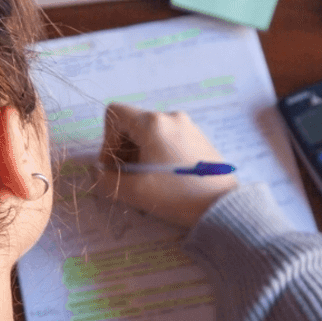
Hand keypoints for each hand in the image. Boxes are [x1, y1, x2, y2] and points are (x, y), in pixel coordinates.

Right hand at [93, 103, 237, 228]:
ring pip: (150, 133)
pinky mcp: (198, 138)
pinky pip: (167, 139)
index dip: (106, 139)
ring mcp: (187, 126)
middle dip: (123, 150)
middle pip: (132, 124)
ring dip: (139, 154)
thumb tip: (98, 174)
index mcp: (153, 123)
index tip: (113, 165)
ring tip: (145, 181)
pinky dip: (157, 154)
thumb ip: (107, 181)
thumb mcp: (135, 192)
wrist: (223, 206)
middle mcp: (170, 117)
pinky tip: (164, 179)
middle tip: (126, 177)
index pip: (115, 114)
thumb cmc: (177, 195)